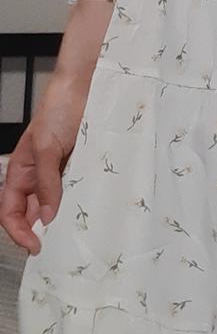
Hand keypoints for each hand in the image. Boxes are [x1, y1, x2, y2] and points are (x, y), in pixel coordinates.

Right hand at [0, 70, 90, 254]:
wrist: (84, 87)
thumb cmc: (58, 110)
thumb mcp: (46, 147)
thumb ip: (46, 181)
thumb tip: (46, 217)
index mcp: (20, 172)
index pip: (10, 212)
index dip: (18, 232)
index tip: (35, 246)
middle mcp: (38, 176)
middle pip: (33, 213)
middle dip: (42, 230)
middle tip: (58, 245)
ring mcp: (60, 172)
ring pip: (56, 204)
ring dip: (63, 218)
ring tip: (73, 232)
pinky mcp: (79, 166)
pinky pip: (77, 190)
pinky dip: (80, 201)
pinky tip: (88, 209)